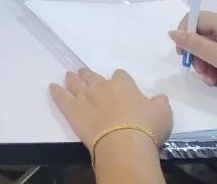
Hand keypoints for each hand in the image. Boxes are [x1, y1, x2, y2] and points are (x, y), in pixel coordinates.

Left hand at [50, 68, 172, 149]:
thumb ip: (160, 103)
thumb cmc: (146, 127)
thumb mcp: (163, 113)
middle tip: (86, 76)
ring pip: (75, 82)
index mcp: (122, 84)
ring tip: (70, 77)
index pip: (120, 75)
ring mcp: (84, 96)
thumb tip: (160, 97)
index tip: (120, 85)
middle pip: (91, 75)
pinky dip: (56, 91)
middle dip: (89, 75)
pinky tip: (53, 87)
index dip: (119, 80)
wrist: (124, 142)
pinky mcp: (72, 109)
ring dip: (72, 79)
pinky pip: (60, 96)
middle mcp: (101, 86)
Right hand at [169, 11, 216, 104]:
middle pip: (201, 35)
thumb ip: (194, 44)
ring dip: (205, 65)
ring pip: (209, 49)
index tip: (181, 53)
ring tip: (210, 80)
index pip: (195, 18)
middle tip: (199, 71)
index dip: (184, 33)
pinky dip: (215, 69)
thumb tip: (172, 32)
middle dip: (196, 54)